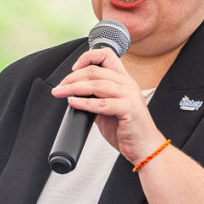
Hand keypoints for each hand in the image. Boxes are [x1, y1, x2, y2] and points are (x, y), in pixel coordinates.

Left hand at [51, 48, 163, 164]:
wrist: (144, 147)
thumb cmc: (127, 129)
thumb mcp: (110, 108)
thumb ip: (96, 97)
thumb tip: (74, 94)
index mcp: (124, 80)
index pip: (106, 55)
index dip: (88, 57)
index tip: (73, 68)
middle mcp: (128, 84)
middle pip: (95, 71)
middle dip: (72, 77)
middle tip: (59, 87)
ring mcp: (130, 96)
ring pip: (96, 85)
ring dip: (74, 88)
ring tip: (61, 93)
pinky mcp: (129, 109)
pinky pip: (102, 104)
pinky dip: (84, 102)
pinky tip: (73, 102)